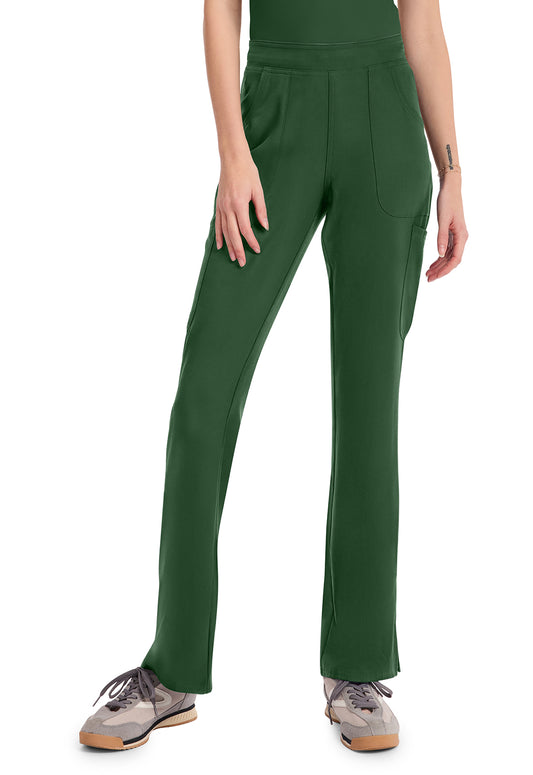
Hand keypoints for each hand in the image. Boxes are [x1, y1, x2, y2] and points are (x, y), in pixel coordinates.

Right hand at [215, 151, 268, 266]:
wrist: (232, 158)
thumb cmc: (247, 171)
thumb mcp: (258, 190)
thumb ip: (261, 209)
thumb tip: (265, 226)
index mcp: (238, 204)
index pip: (245, 229)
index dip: (251, 241)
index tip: (257, 249)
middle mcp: (227, 208)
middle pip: (233, 234)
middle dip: (238, 249)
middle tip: (243, 262)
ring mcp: (221, 207)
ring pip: (224, 231)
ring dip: (229, 246)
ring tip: (233, 257)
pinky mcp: (218, 205)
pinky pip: (217, 224)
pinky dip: (218, 235)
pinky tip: (220, 245)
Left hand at [426, 174, 468, 281]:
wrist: (450, 188)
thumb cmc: (447, 201)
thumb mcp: (443, 220)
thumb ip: (441, 237)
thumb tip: (441, 254)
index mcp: (461, 235)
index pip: (455, 259)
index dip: (445, 269)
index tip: (435, 276)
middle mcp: (461, 238)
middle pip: (452, 260)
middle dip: (441, 270)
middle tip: (428, 278)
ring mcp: (457, 236)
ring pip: (449, 256)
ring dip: (439, 265)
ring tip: (428, 273)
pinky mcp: (452, 233)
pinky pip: (447, 250)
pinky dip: (440, 258)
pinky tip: (433, 263)